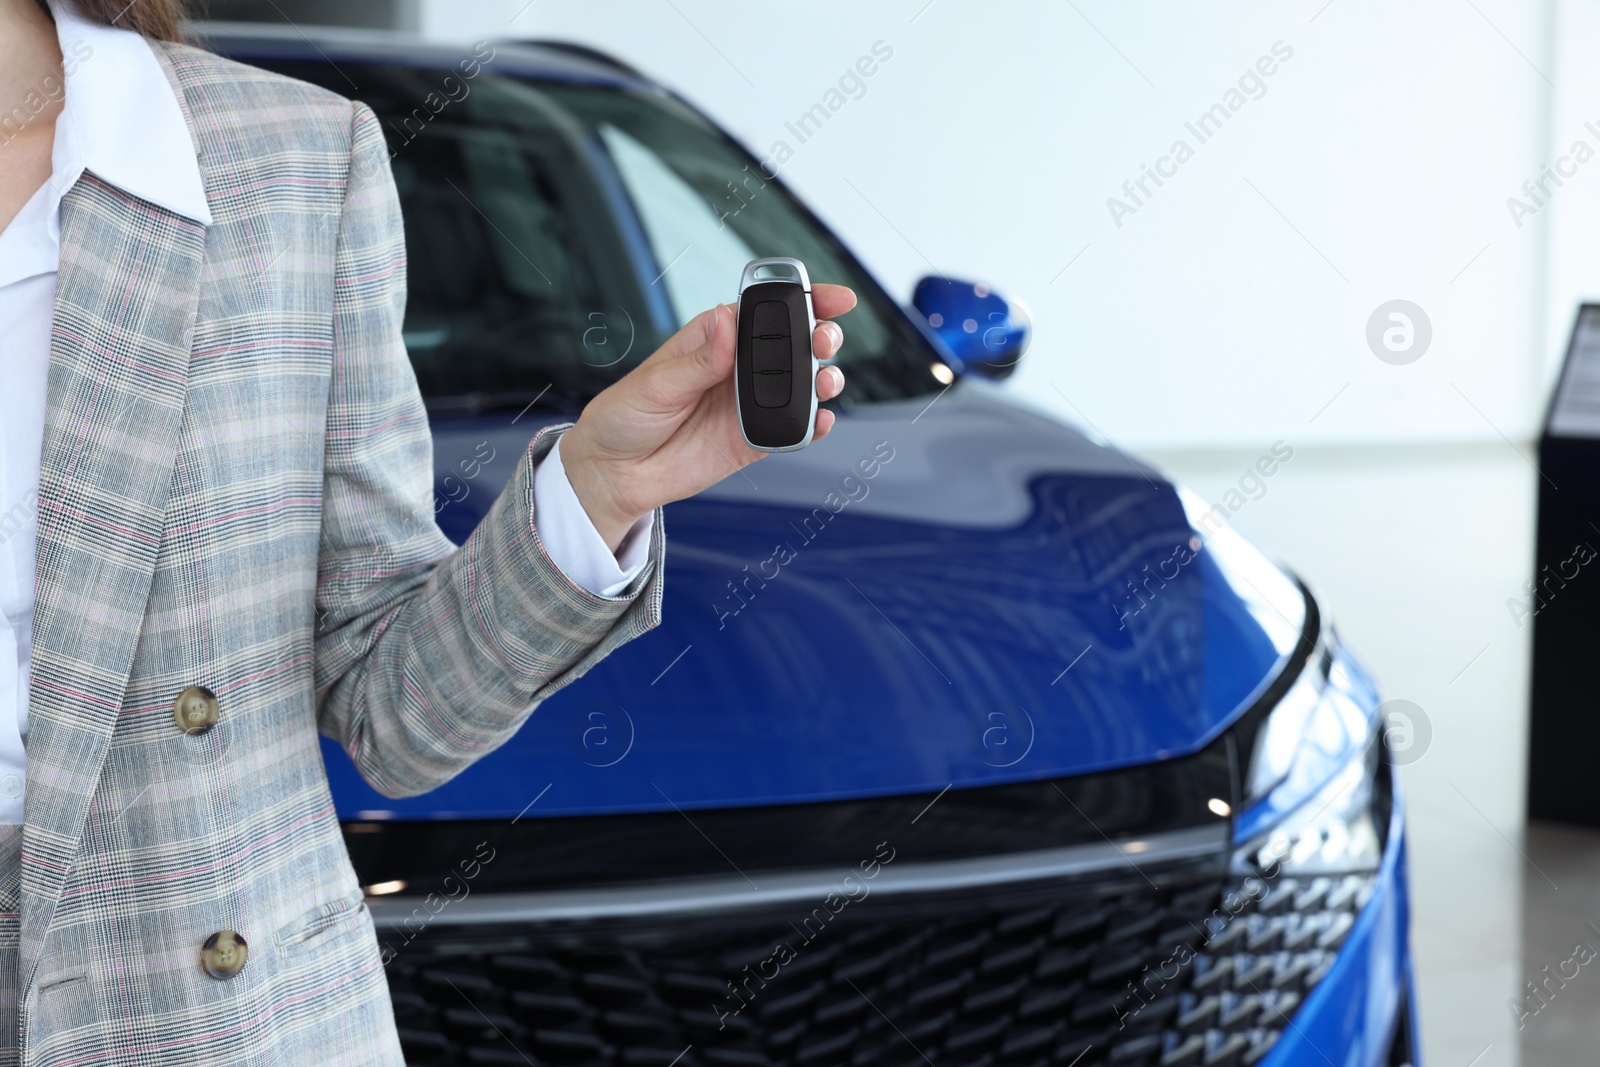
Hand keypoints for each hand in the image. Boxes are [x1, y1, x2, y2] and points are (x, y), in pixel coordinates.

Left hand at [559, 284, 855, 551]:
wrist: (615, 472)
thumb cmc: (626, 415)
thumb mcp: (657, 381)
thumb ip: (700, 358)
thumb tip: (727, 321)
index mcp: (715, 338)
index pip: (765, 310)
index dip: (803, 298)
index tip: (833, 297)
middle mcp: (738, 369)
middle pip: (794, 344)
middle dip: (820, 336)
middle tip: (824, 340)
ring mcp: (749, 404)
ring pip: (802, 385)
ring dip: (823, 379)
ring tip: (826, 381)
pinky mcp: (754, 439)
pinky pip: (792, 430)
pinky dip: (813, 425)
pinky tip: (821, 420)